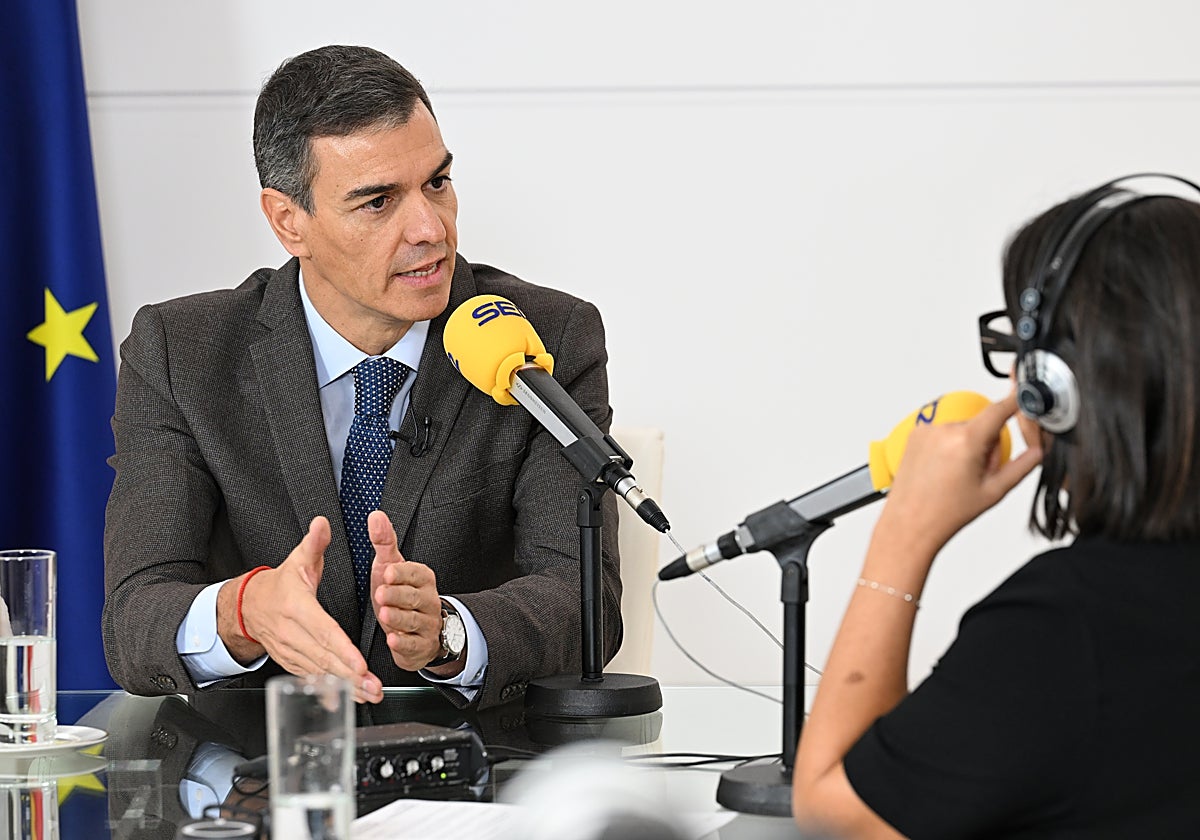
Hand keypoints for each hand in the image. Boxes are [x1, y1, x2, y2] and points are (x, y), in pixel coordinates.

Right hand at [223, 516, 383, 703]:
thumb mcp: (296, 561)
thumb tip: (323, 523)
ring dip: (345, 688)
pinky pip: (312, 679)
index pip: (323, 632)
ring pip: (320, 673)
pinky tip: (348, 701)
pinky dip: (330, 692)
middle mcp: (293, 634)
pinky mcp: (292, 663)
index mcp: (297, 608)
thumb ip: (314, 543)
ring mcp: (291, 652)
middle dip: (350, 676)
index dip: (342, 650)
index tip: (359, 664)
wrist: (248, 607)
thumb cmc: (280, 585)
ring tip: (369, 695)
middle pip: (324, 658)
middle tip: (373, 687)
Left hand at [367, 510, 449, 671]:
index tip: (387, 572)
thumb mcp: (390, 567)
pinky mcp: (421, 647)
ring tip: (384, 614)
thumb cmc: (401, 594)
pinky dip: (404, 644)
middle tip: (381, 593)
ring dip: (398, 618)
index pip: (416, 573)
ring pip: (414, 621)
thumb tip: (375, 515)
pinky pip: (415, 646)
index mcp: (423, 579)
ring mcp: (427, 625)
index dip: (402, 573)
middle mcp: (429, 600)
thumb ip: (384, 542)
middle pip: (415, 597)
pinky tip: (393, 640)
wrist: (419, 630)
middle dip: (398, 595)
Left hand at [873, 391, 1043, 560]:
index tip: (1023, 395)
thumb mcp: (993, 491)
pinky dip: (948, 446)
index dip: (1014, 401)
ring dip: (966, 445)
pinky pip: (942, 433)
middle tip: (978, 472)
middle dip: (986, 444)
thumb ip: (1020, 467)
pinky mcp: (914, 435)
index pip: (998, 410)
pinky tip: (942, 469)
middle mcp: (943, 431)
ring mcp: (926, 431)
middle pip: (981, 425)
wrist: (910, 523)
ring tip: (956, 474)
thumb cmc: (944, 513)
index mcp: (965, 441)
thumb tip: (1037, 452)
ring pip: (961, 429)